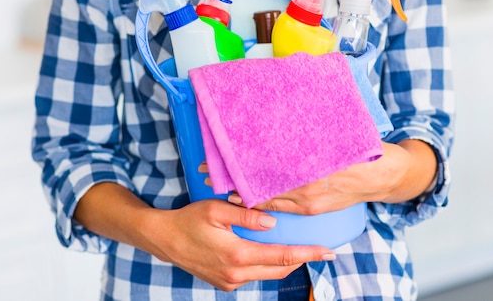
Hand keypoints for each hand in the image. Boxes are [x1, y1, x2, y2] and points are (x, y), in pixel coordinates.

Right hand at [140, 199, 334, 290]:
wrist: (164, 240)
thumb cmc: (189, 220)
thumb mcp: (216, 210)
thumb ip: (248, 216)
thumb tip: (274, 223)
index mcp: (237, 255)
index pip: (282, 256)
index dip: (308, 254)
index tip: (328, 252)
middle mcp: (236, 274)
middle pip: (280, 269)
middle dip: (302, 259)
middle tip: (322, 249)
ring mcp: (230, 282)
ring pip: (268, 274)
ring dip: (284, 262)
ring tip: (300, 248)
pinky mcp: (224, 284)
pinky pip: (254, 275)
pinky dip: (267, 265)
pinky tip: (271, 252)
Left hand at [226, 139, 437, 215]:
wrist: (385, 175)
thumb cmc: (361, 149)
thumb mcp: (337, 133)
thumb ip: (310, 130)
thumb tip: (283, 108)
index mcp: (312, 168)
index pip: (267, 168)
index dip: (241, 165)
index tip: (219, 158)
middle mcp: (307, 188)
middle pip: (261, 183)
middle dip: (234, 178)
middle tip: (208, 170)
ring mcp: (309, 202)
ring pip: (268, 199)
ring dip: (243, 193)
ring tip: (220, 186)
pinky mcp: (312, 209)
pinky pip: (282, 208)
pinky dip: (262, 204)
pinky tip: (246, 199)